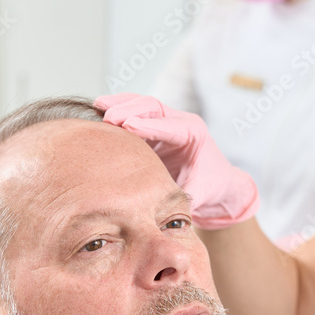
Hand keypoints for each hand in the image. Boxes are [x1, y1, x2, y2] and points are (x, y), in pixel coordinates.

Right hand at [94, 93, 259, 229]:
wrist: (215, 183)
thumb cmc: (208, 188)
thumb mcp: (198, 195)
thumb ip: (183, 199)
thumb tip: (163, 210)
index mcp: (194, 134)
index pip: (169, 126)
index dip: (148, 126)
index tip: (128, 126)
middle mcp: (181, 122)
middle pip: (154, 107)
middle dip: (130, 109)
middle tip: (108, 117)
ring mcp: (167, 120)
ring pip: (143, 104)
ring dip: (121, 103)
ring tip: (99, 105)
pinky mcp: (154, 125)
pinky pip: (136, 110)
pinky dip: (119, 107)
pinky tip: (100, 109)